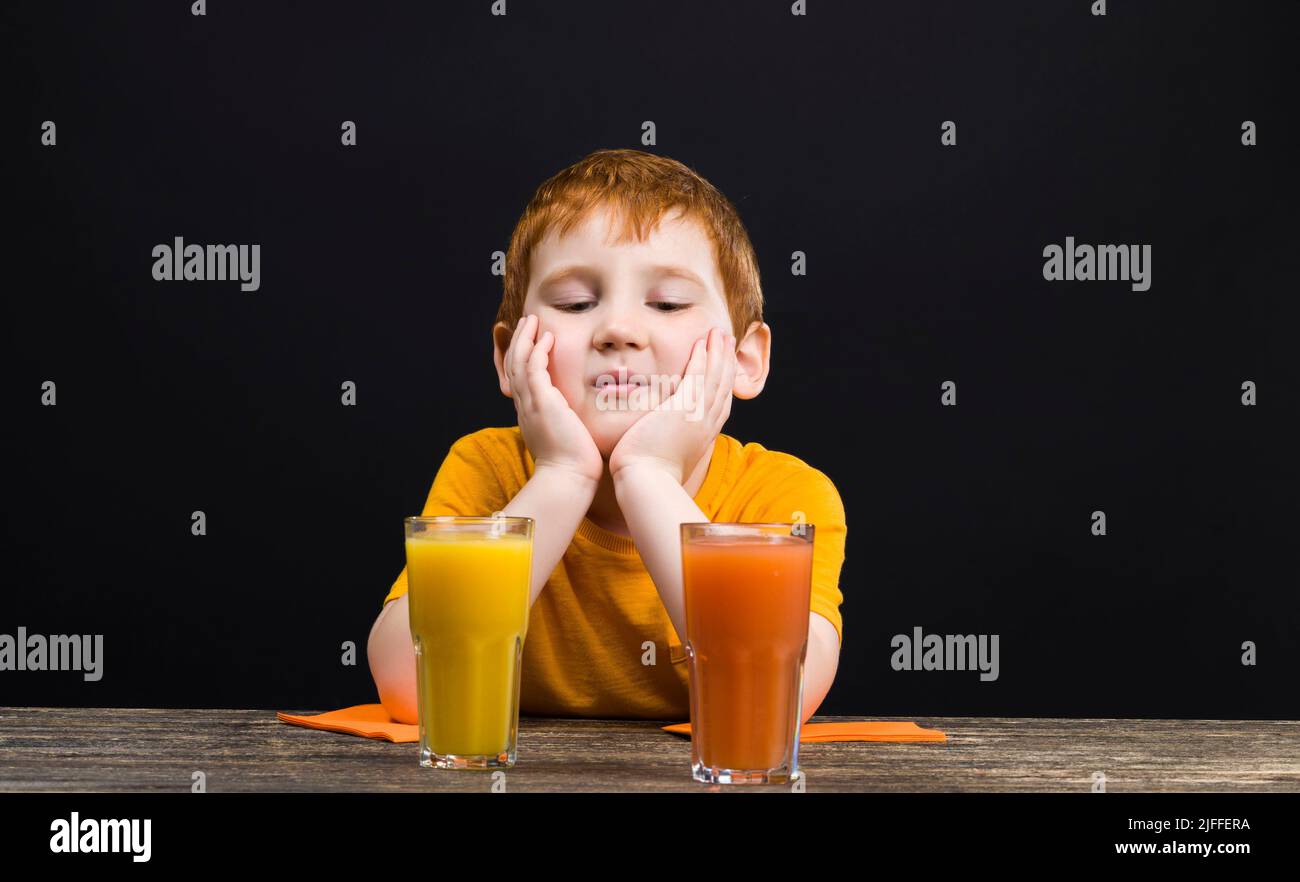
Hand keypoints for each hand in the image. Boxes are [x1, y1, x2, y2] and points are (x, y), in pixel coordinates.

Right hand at [503, 313, 603, 484]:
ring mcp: (531, 404)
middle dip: (518, 342)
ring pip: (519, 362)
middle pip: (512, 366)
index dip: (521, 357)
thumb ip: (567, 423)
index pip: (519, 379)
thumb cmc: (574, 464)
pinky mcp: (541, 402)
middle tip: (525, 323)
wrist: (569, 478)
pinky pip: (534, 368)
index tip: (530, 342)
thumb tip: (578, 418)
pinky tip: (548, 337)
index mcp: (529, 414)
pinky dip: (538, 350)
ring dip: (525, 339)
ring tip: (531, 321)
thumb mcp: (566, 438)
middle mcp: (525, 407)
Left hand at [608, 326, 736, 484]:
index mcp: (704, 434)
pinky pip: (698, 376)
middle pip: (723, 386)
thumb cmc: (648, 473)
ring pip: (715, 377)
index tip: (724, 364)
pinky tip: (702, 343)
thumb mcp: (667, 455)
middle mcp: (706, 423)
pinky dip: (703, 358)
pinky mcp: (685, 408)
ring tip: (719, 334)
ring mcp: (698, 415)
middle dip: (726, 362)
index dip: (724, 380)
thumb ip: (669, 442)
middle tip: (727, 341)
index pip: (720, 402)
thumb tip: (661, 440)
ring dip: (718, 353)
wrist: (646, 480)